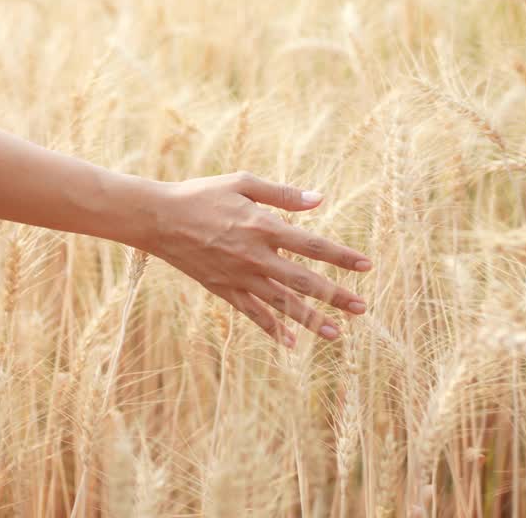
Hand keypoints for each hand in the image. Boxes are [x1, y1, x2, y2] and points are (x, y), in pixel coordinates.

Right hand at [136, 171, 370, 346]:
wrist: (159, 218)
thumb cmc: (202, 194)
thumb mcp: (242, 183)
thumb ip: (281, 194)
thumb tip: (318, 199)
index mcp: (263, 226)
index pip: (312, 244)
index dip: (340, 256)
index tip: (366, 267)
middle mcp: (255, 256)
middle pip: (303, 280)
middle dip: (335, 295)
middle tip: (362, 308)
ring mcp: (239, 276)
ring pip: (282, 303)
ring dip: (311, 319)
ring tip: (337, 334)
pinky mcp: (223, 290)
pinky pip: (252, 313)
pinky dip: (272, 328)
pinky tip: (291, 342)